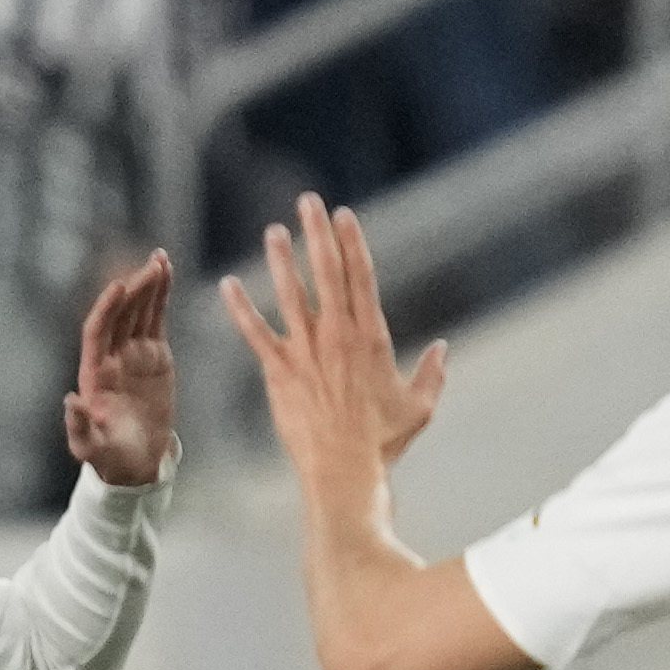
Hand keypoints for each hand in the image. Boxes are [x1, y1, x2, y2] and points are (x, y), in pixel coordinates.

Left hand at [62, 247, 179, 485]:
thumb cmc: (110, 458)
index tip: (119, 286)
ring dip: (148, 285)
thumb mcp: (91, 448)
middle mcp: (110, 358)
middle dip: (134, 289)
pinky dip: (161, 296)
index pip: (97, 332)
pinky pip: (156, 319)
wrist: (136, 461)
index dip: (106, 309)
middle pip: (120, 314)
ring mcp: (132, 353)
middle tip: (152, 265)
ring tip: (161, 259)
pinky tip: (167, 272)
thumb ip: (79, 427)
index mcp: (94, 374)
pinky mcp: (154, 354)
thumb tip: (69, 400)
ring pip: (139, 311)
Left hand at [221, 195, 446, 490]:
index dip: (351, 242)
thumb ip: (432, 372)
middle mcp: (337, 335)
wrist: (343, 468)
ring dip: (281, 260)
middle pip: (327, 272)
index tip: (343, 215)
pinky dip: (239, 309)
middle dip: (317, 234)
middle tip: (308, 201)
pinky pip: (255, 334)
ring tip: (273, 231)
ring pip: (290, 294)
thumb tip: (442, 349)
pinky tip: (226, 285)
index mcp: (371, 335)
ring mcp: (305, 351)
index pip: (361, 276)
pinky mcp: (278, 373)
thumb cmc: (383, 442)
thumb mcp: (419, 404)